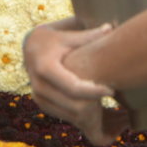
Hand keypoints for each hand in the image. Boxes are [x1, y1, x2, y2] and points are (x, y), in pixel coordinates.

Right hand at [23, 19, 127, 143]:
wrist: (30, 47)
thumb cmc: (52, 37)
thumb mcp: (67, 34)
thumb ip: (88, 36)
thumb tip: (111, 28)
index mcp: (45, 67)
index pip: (72, 88)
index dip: (93, 91)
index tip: (112, 90)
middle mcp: (39, 86)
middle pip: (73, 106)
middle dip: (96, 107)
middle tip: (116, 101)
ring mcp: (39, 98)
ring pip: (71, 116)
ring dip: (92, 117)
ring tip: (113, 109)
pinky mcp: (43, 105)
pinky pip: (66, 117)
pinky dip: (84, 118)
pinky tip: (100, 111)